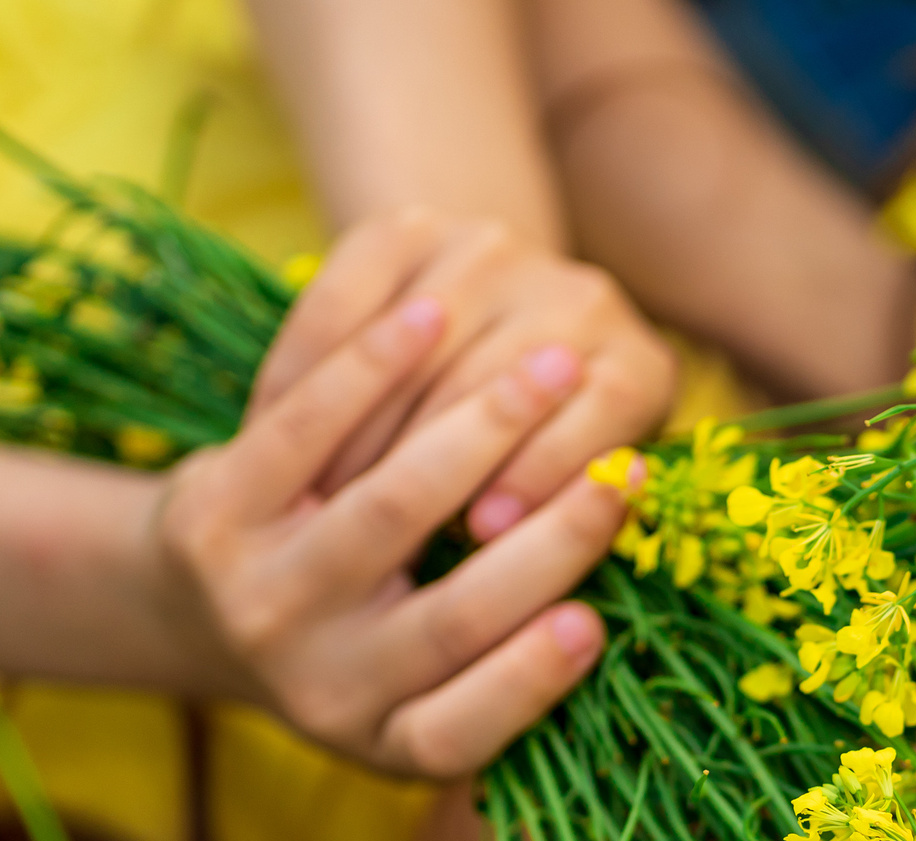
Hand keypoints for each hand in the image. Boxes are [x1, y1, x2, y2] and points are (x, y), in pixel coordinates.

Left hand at [154, 290, 639, 777]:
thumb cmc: (362, 640)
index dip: (526, 683)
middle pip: (446, 619)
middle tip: (621, 476)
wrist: (189, 603)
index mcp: (381, 744)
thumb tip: (610, 610)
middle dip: (547, 542)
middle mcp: (312, 690)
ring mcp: (255, 600)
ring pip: (387, 509)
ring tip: (553, 367)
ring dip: (483, 429)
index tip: (593, 625)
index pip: (457, 735)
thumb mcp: (421, 691)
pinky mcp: (213, 512)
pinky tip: (434, 318)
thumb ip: (505, 670)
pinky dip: (373, 366)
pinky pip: (304, 427)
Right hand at [249, 207, 677, 542]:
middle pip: (497, 377)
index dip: (538, 473)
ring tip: (320, 499)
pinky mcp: (409, 227)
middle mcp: (580, 297)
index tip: (483, 535)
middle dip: (433, 460)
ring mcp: (496, 252)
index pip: (599, 412)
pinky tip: (277, 421)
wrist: (491, 331)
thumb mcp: (562, 490)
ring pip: (420, 347)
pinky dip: (312, 362)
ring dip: (364, 426)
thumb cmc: (532, 465)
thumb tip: (493, 538)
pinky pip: (343, 298)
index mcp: (639, 370)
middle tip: (371, 533)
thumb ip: (552, 508)